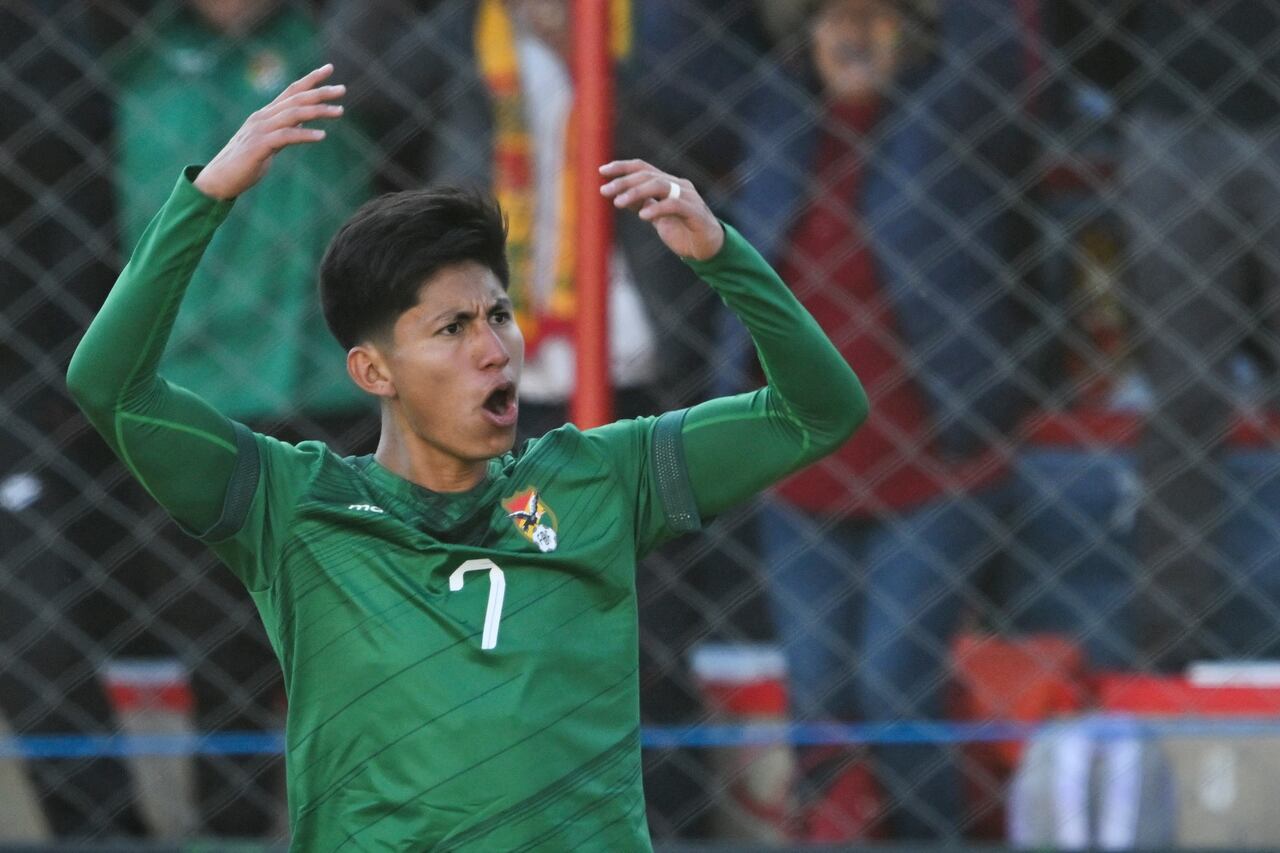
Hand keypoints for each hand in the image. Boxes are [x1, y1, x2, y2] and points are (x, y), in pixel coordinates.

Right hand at [193, 64, 344, 199]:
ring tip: (340, 111)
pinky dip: (304, 135)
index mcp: (266, 115)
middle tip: (342, 89)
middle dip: (320, 92)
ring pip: (293, 114)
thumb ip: (284, 130)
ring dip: (318, 111)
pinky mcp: (259, 147)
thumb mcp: (269, 142)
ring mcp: (260, 130)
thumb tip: (301, 122)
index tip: (329, 68)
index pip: (291, 91)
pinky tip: (322, 136)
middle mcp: (263, 117)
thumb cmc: (245, 162)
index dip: (310, 79)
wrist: (220, 179)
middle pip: (295, 99)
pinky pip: (286, 137)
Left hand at [599, 160, 723, 260]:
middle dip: (624, 182)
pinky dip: (657, 208)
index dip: (622, 167)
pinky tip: (643, 216)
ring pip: (660, 186)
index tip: (602, 171)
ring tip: (618, 203)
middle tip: (604, 191)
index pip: (643, 168)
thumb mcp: (657, 217)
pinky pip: (674, 206)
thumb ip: (643, 205)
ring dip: (636, 193)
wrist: (708, 249)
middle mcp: (679, 186)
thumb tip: (620, 197)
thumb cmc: (683, 231)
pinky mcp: (696, 213)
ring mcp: (689, 198)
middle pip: (648, 176)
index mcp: (669, 183)